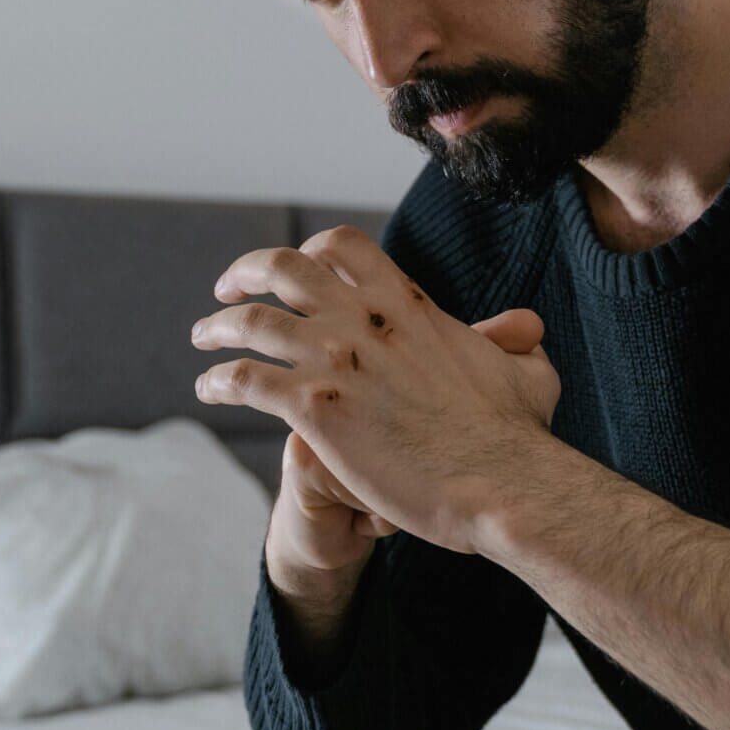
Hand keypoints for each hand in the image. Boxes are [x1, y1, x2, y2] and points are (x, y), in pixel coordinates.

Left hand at [190, 224, 559, 554]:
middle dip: (247, 272)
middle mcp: (364, 319)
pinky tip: (209, 390)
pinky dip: (218, 379)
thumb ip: (515, 343)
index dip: (309, 252)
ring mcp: (335, 359)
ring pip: (252, 321)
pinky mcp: (313, 408)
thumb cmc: (516, 437)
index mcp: (407, 304)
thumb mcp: (526, 372)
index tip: (292, 271)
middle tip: (227, 289)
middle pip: (283, 267)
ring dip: (218, 325)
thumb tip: (525, 330)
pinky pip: (244, 380)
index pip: (344, 247)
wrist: (500, 482)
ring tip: (202, 339)